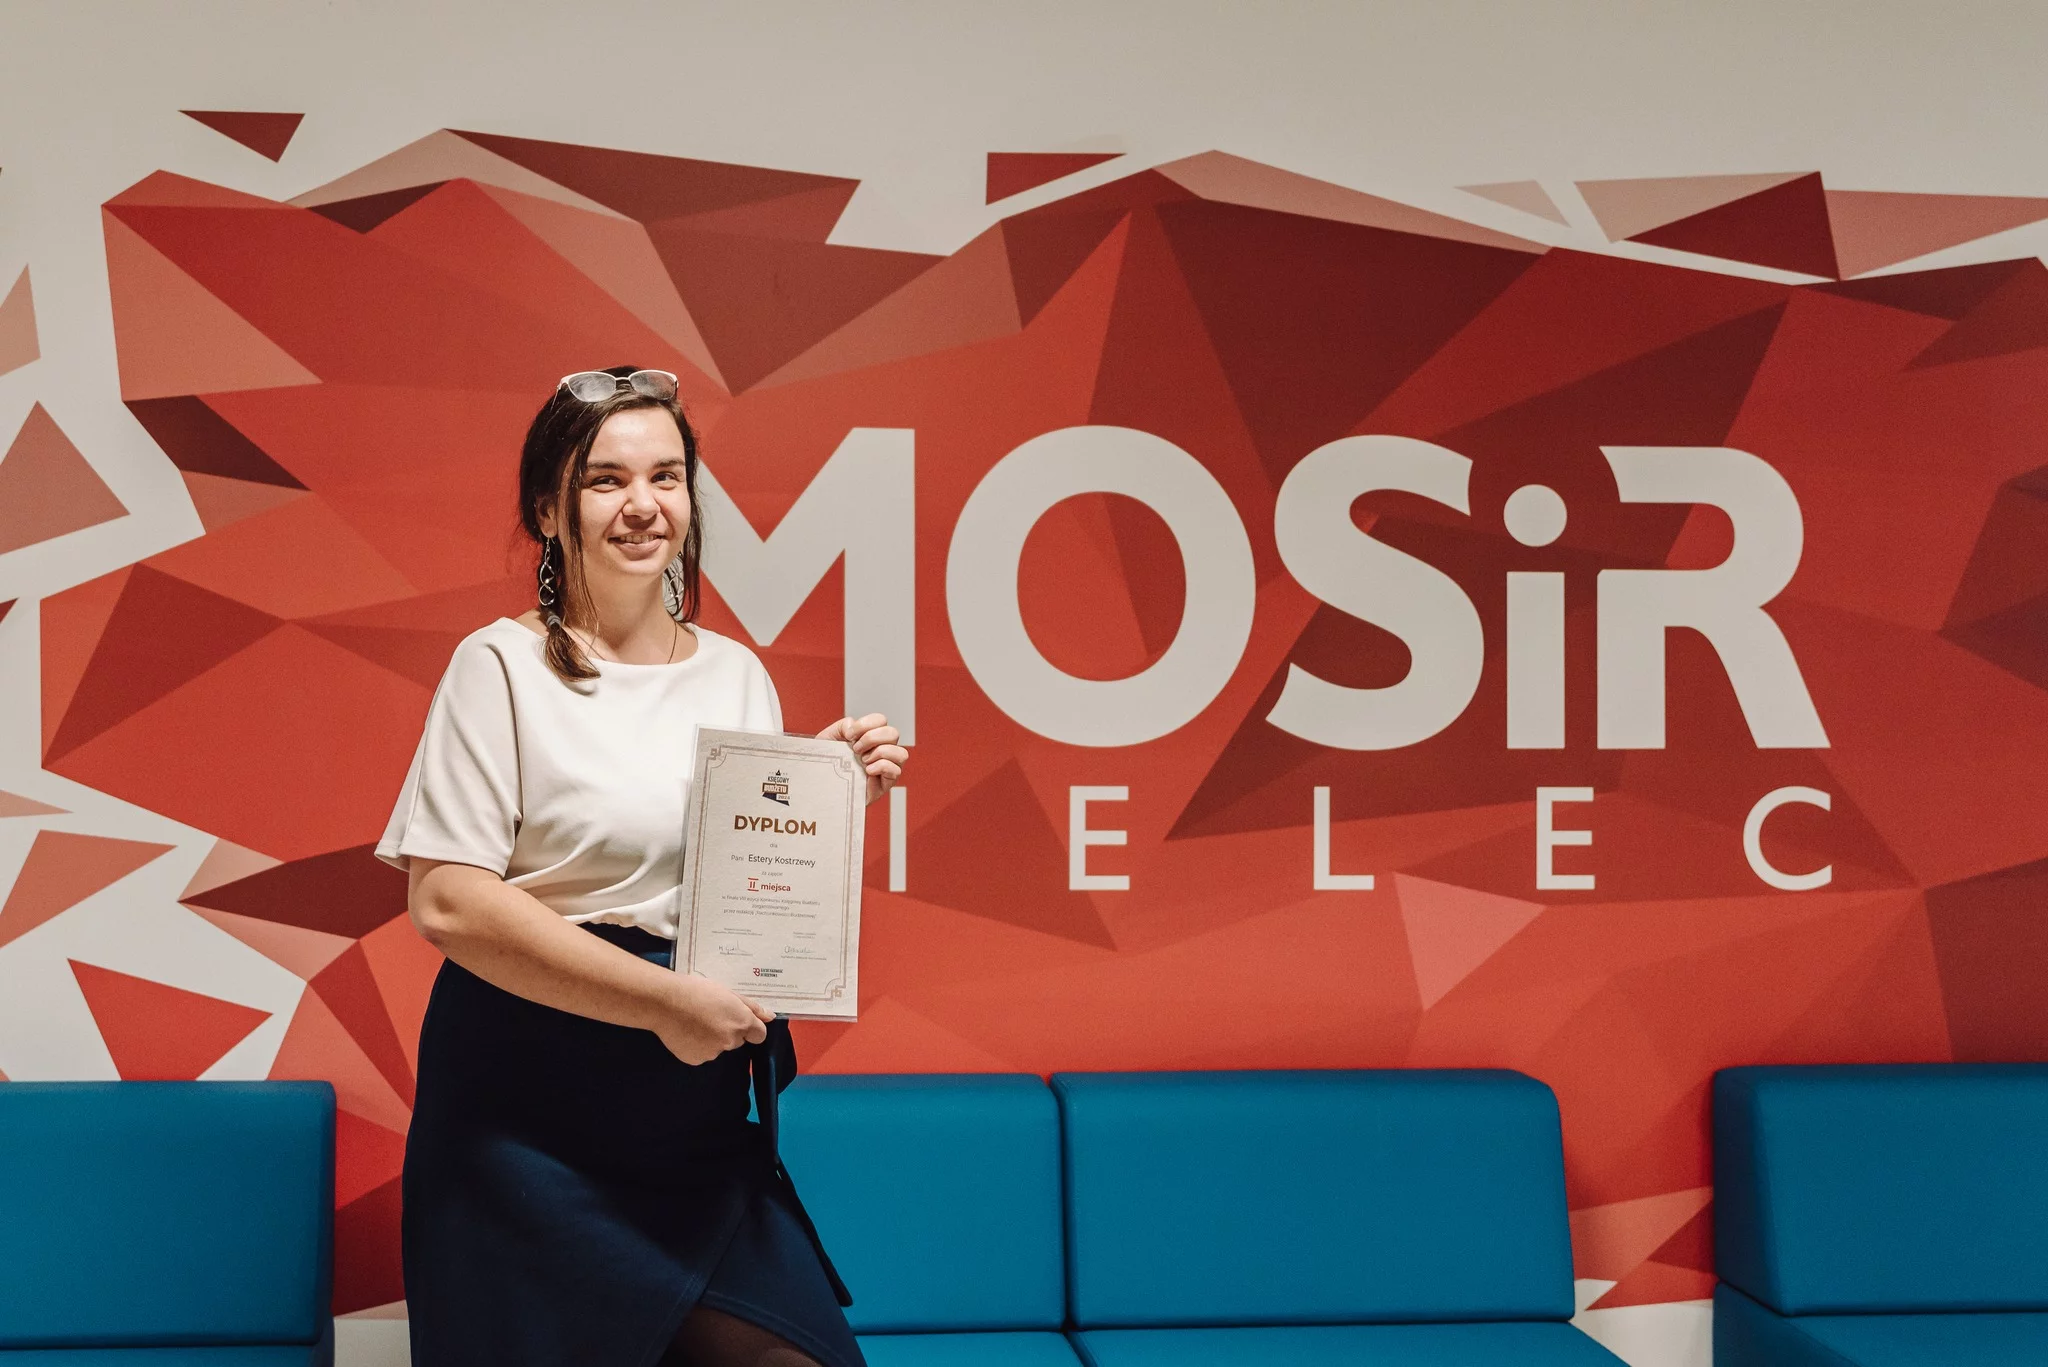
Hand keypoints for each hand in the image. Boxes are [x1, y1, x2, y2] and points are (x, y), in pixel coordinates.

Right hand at [653, 974, 772, 1064]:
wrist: (664, 1002)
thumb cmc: (696, 991)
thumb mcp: (728, 992)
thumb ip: (752, 1007)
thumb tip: (770, 1017)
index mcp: (741, 1022)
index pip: (759, 1035)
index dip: (749, 1027)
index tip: (736, 1019)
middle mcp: (730, 1040)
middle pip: (737, 1040)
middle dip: (727, 1030)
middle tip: (710, 1015)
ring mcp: (712, 1052)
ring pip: (718, 1047)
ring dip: (711, 1038)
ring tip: (694, 1021)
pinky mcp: (696, 1060)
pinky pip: (702, 1054)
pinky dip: (696, 1045)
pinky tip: (686, 1031)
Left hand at [819, 713, 907, 803]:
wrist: (822, 784)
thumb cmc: (828, 762)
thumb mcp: (830, 737)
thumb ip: (843, 725)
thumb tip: (854, 727)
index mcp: (871, 736)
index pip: (881, 720)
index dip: (865, 724)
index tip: (849, 735)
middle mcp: (882, 749)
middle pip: (893, 733)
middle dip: (872, 738)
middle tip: (856, 749)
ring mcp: (887, 766)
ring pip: (901, 753)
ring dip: (880, 753)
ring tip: (863, 761)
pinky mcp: (886, 783)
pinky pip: (896, 771)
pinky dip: (882, 767)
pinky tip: (867, 771)